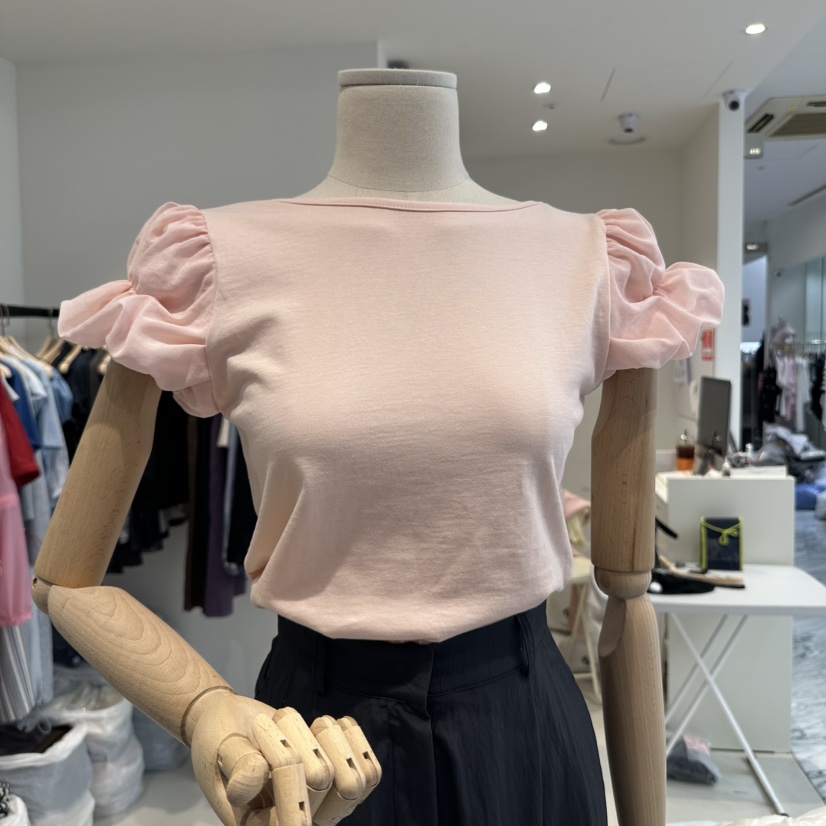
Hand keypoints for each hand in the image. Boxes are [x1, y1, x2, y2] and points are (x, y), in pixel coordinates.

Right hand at [190, 693, 381, 824]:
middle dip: (301, 740)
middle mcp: (295, 823)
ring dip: (326, 736)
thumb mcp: (221, 746)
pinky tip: (336, 725)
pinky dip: (354, 741)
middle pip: (323, 782)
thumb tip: (253, 784)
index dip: (293, 784)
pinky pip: (369, 774)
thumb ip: (239, 763)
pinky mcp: (339, 788)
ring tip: (300, 724)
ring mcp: (321, 809)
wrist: (233, 723)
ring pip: (352, 778)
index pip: (294, 820)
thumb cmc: (221, 738)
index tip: (286, 754)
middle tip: (277, 721)